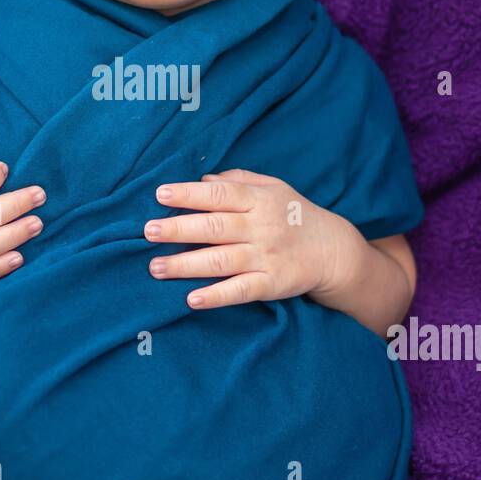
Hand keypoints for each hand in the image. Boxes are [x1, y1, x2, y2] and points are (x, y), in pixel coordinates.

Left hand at [143, 167, 355, 309]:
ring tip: (155, 267)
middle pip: (214, 228)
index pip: (218, 195)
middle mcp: (260, 227)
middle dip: (178, 229)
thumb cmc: (293, 215)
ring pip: (220, 261)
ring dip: (186, 265)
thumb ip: (237, 182)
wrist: (332, 249)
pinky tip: (192, 299)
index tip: (160, 194)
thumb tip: (202, 180)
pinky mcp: (272, 284)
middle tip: (148, 231)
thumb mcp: (272, 188)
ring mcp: (266, 257)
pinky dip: (216, 296)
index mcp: (258, 200)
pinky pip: (240, 290)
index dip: (189, 194)